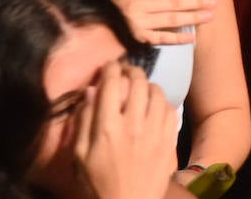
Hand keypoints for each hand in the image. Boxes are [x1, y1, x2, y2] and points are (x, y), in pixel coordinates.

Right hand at [73, 62, 178, 198]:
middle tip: (127, 72)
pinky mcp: (168, 141)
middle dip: (132, 71)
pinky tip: (155, 106)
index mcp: (107, 127)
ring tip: (142, 87)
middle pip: (137, 82)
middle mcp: (133, 124)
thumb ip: (84, 122)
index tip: (109, 65)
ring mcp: (154, 132)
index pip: (111, 84)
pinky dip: (162, 102)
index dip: (110, 68)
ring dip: (148, 84)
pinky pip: (170, 110)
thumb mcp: (80, 157)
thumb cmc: (97, 185)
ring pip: (157, 93)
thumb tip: (91, 92)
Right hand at [112, 0, 213, 44]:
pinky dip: (176, 38)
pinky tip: (191, 37)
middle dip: (195, 1)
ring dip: (191, 17)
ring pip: (170, 19)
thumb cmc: (114, 8)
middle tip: (213, 2)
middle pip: (173, 2)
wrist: (95, 28)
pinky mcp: (138, 39)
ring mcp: (140, 22)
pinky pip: (160, 38)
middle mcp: (140, 5)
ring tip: (209, 16)